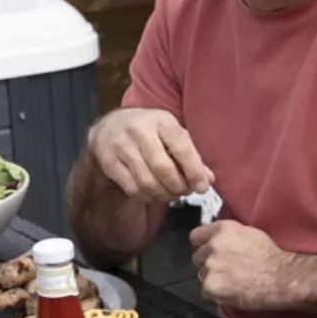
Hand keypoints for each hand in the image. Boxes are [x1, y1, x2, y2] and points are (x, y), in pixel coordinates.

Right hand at [86, 108, 211, 203]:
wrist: (110, 127)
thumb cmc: (150, 132)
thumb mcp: (171, 135)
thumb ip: (192, 156)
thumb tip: (207, 180)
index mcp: (161, 120)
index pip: (181, 147)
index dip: (194, 171)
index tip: (202, 187)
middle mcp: (139, 130)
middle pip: (163, 168)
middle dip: (178, 187)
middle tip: (183, 192)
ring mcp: (121, 145)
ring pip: (147, 182)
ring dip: (163, 194)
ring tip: (170, 194)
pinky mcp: (109, 162)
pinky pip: (132, 188)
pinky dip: (147, 197)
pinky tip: (152, 193)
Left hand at [189, 220, 295, 311]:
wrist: (281, 278)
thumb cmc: (271, 257)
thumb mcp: (249, 233)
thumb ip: (228, 236)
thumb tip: (217, 241)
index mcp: (222, 229)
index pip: (195, 236)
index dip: (202, 246)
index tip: (209, 252)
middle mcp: (213, 245)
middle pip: (197, 257)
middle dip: (208, 264)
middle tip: (226, 270)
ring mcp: (211, 266)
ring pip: (202, 275)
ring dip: (213, 279)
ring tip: (233, 282)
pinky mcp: (211, 286)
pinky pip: (206, 292)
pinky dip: (217, 294)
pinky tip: (232, 292)